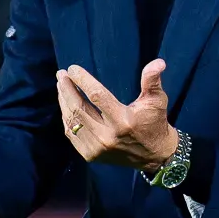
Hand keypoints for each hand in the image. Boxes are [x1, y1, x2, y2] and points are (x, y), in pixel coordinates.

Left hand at [57, 59, 179, 172]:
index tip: (73, 68)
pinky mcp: (91, 155)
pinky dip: (66, 118)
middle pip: (79, 108)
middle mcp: (107, 136)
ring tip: (61, 86)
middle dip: (67, 89)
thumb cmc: (155, 123)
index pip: (97, 96)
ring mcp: (97, 148)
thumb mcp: (157, 100)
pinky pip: (72, 134)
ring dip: (63, 101)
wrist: (153, 155)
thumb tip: (158, 62)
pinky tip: (65, 105)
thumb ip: (153, 81)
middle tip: (61, 74)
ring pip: (72, 121)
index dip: (82, 80)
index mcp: (123, 121)